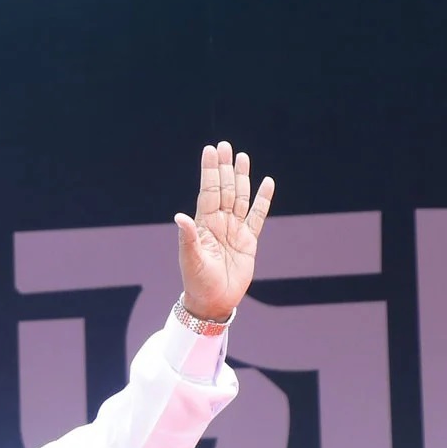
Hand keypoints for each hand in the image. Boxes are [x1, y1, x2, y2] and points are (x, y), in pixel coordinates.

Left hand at [176, 141, 274, 321]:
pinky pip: (257, 216)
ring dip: (242, 178)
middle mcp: (219, 223)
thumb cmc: (197, 282)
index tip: (210, 150)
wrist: (213, 302)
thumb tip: (179, 216)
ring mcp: (234, 230)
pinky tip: (267, 182)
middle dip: (225, 168)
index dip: (210, 171)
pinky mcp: (249, 241)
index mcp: (203, 224)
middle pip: (225, 189)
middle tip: (225, 145)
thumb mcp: (191, 260)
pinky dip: (263, 199)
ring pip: (240, 198)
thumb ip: (187, 238)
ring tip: (243, 157)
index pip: (208, 191)